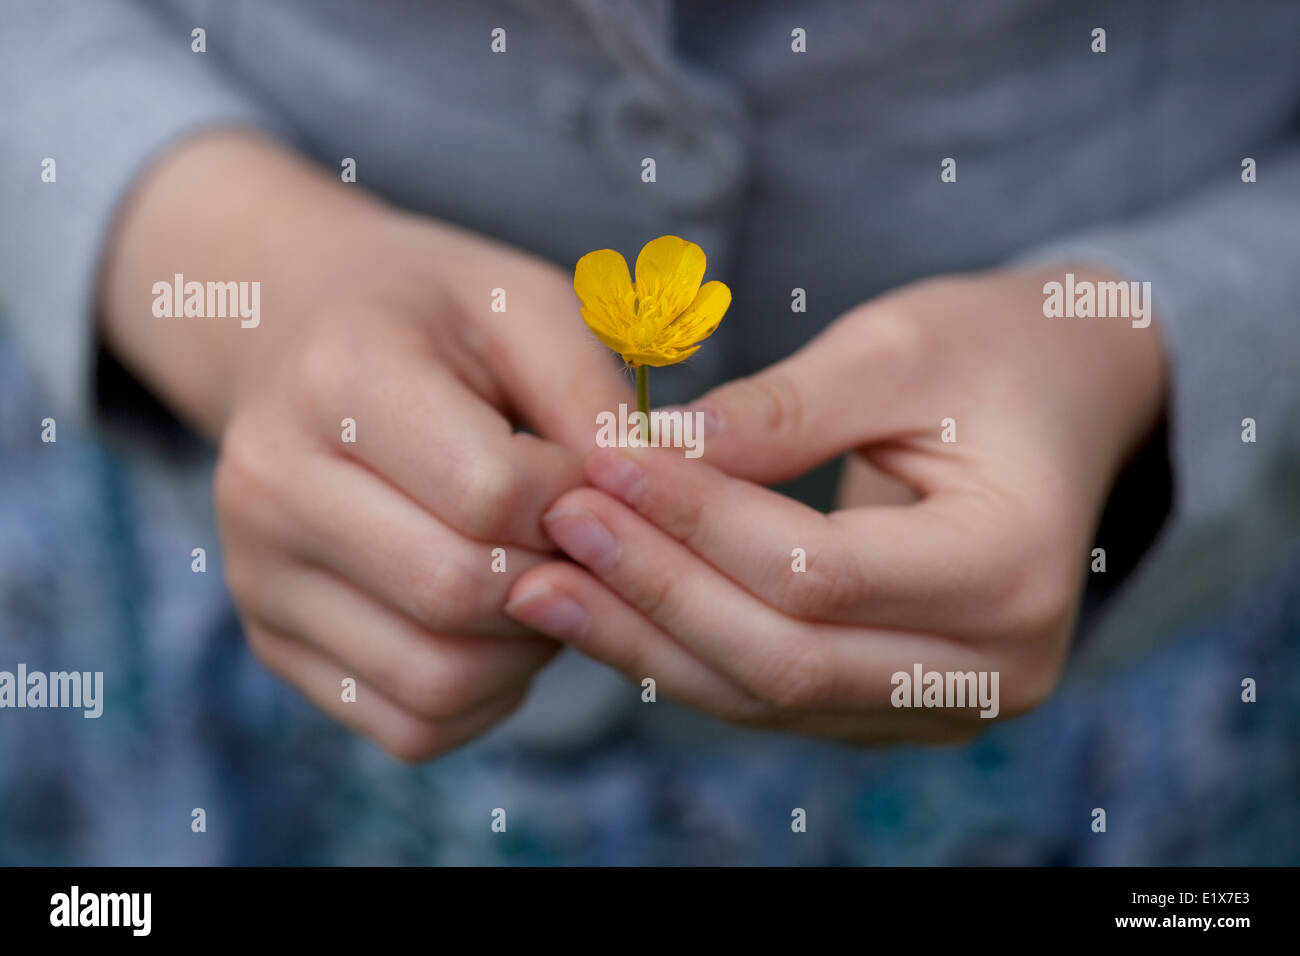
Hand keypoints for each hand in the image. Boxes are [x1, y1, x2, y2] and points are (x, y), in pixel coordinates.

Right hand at [99, 133, 630, 759]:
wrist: (301, 337)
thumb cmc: (434, 319)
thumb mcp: (525, 306)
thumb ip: (593, 397)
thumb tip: (654, 498)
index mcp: (338, 379)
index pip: (492, 494)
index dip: (580, 503)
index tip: (599, 478)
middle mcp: (270, 486)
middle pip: (460, 593)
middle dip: (559, 580)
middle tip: (585, 541)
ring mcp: (258, 576)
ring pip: (437, 679)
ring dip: (527, 650)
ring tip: (545, 578)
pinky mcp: (275, 642)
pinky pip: (410, 724)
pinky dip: (484, 697)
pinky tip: (501, 627)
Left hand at [504, 266, 1165, 741]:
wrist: (1068, 399)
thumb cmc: (991, 353)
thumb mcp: (894, 349)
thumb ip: (779, 413)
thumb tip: (649, 456)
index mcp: (1012, 566)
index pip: (816, 572)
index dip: (695, 523)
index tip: (601, 464)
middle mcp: (992, 665)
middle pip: (784, 658)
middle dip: (654, 594)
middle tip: (552, 530)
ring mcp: (948, 701)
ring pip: (765, 695)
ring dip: (647, 641)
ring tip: (543, 582)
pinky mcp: (897, 702)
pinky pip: (772, 695)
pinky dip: (684, 654)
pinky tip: (606, 609)